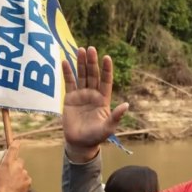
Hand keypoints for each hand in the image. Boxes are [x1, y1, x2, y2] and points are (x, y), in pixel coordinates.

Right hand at [0, 141, 30, 191]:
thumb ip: (2, 164)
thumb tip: (5, 161)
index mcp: (8, 162)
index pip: (13, 150)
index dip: (15, 145)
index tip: (17, 142)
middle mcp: (18, 166)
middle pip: (20, 161)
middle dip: (16, 164)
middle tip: (11, 171)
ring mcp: (24, 173)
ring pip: (23, 171)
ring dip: (19, 174)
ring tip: (12, 183)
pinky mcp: (29, 180)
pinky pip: (26, 178)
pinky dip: (22, 181)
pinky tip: (16, 186)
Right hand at [62, 47, 128, 161]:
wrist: (80, 143)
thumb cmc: (96, 136)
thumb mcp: (108, 127)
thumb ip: (116, 116)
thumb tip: (126, 105)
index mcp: (104, 99)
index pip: (106, 81)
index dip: (106, 69)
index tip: (107, 57)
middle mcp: (93, 94)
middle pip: (93, 75)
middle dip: (92, 62)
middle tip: (91, 48)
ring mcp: (81, 95)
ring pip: (81, 75)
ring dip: (81, 63)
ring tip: (80, 50)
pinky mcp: (70, 98)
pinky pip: (69, 82)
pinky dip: (67, 72)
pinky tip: (65, 62)